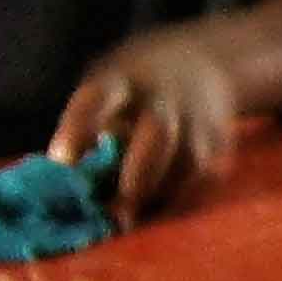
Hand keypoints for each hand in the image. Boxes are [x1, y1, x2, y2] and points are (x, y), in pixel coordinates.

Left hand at [49, 0, 281, 217]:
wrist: (204, 61)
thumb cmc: (134, 88)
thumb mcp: (108, 89)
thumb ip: (90, 128)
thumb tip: (67, 181)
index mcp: (122, 80)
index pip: (98, 98)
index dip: (79, 128)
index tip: (62, 161)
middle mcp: (163, 95)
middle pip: (157, 133)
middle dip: (138, 177)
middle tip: (114, 215)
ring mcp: (196, 117)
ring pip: (187, 161)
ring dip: (159, 195)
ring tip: (132, 219)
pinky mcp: (218, 140)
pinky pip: (203, 177)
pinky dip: (179, 198)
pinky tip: (157, 209)